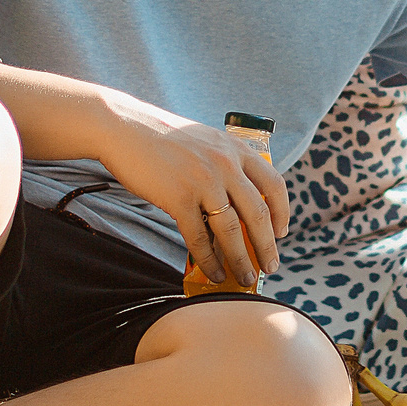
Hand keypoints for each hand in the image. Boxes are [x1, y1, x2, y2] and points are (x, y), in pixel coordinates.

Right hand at [97, 115, 290, 288]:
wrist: (124, 128)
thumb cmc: (163, 138)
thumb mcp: (206, 140)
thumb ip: (226, 162)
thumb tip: (238, 200)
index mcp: (236, 148)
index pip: (274, 184)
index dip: (282, 212)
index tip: (282, 232)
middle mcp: (225, 164)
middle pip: (258, 214)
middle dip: (268, 246)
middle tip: (271, 266)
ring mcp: (203, 181)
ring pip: (232, 231)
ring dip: (241, 260)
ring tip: (244, 277)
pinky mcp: (179, 198)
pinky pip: (200, 238)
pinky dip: (209, 260)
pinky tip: (214, 273)